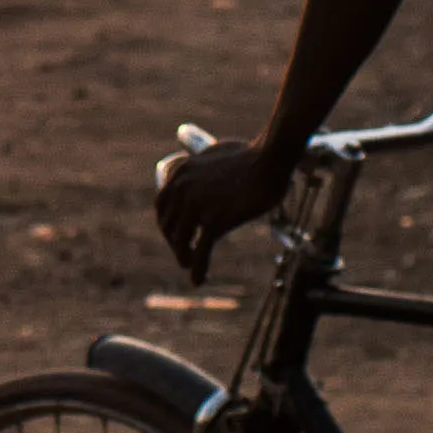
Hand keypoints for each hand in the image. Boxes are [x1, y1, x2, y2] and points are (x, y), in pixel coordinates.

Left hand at [153, 134, 291, 276]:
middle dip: (174, 243)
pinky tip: (199, 280)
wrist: (270, 160)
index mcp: (180, 172)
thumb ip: (203, 164)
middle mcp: (183, 188)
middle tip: (185, 254)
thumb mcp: (215, 152)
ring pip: (181, 241)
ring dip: (183, 258)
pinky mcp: (215, 220)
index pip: (162, 205)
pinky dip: (198, 269)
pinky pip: (200, 252)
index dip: (166, 224)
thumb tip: (202, 168)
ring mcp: (197, 205)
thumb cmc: (251, 156)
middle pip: (168, 225)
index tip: (176, 235)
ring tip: (190, 267)